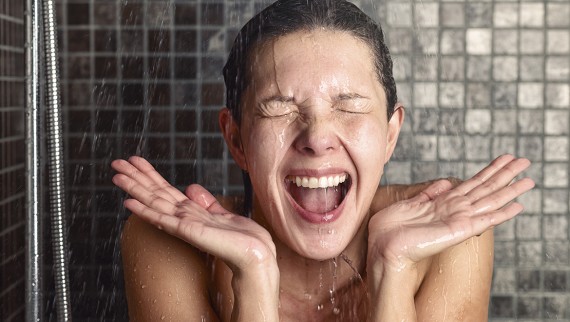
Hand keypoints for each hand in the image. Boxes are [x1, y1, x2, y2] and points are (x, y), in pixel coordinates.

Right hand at [111, 156, 276, 271]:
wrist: (254, 255)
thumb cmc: (242, 239)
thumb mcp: (223, 214)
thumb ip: (206, 203)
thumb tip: (191, 188)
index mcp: (191, 213)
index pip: (165, 190)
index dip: (150, 175)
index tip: (135, 161)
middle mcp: (183, 218)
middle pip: (154, 193)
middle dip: (135, 178)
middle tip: (115, 163)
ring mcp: (183, 225)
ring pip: (153, 202)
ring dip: (134, 189)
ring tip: (116, 176)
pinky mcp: (187, 232)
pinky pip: (162, 219)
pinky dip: (145, 210)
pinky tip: (130, 203)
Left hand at [367, 154, 534, 272]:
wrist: (383, 248)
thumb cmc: (390, 230)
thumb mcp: (410, 204)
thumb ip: (429, 194)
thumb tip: (444, 183)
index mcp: (444, 203)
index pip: (473, 183)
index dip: (489, 170)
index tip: (505, 158)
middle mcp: (455, 211)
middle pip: (486, 188)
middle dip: (506, 174)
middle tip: (526, 161)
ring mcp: (458, 220)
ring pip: (490, 200)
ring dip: (510, 190)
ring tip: (530, 179)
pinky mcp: (459, 230)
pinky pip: (485, 219)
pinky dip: (502, 213)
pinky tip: (518, 206)